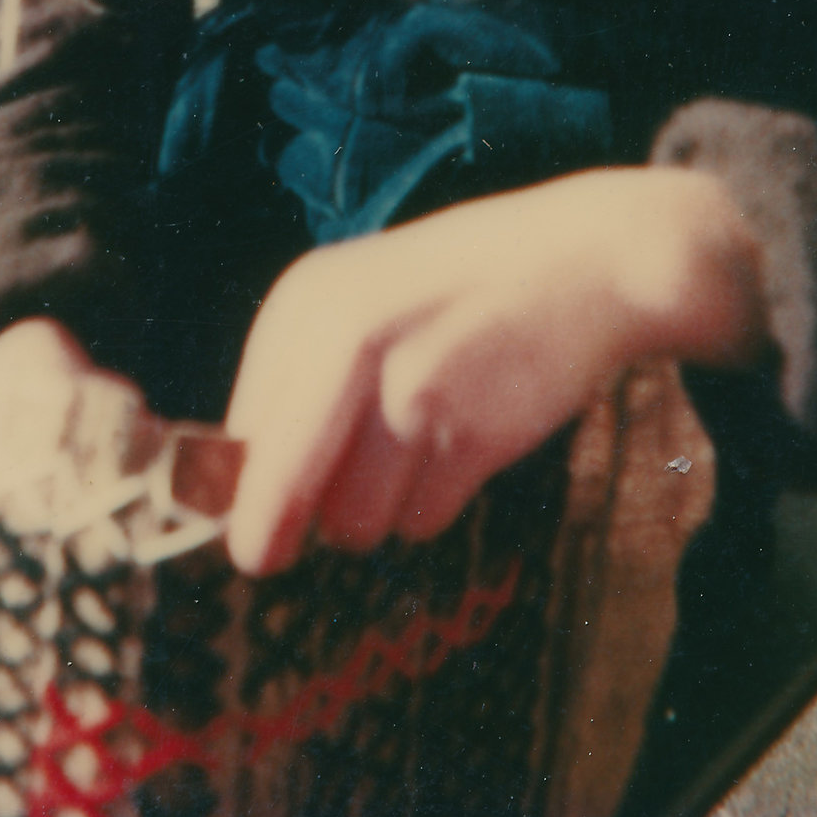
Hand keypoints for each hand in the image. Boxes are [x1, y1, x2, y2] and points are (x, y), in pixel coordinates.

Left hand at [222, 166, 766, 574]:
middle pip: (280, 491)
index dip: (239, 489)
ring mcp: (414, 387)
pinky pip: (421, 522)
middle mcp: (347, 339)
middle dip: (273, 533)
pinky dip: (431, 505)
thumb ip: (292, 383)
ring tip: (406, 454)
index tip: (243, 522)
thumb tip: (244, 501)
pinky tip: (455, 447)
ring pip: (352, 522)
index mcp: (305, 302)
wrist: (578, 259)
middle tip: (267, 556)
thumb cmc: (448, 293)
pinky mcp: (474, 432)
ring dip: (373, 512)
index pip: (239, 434)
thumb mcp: (352, 302)